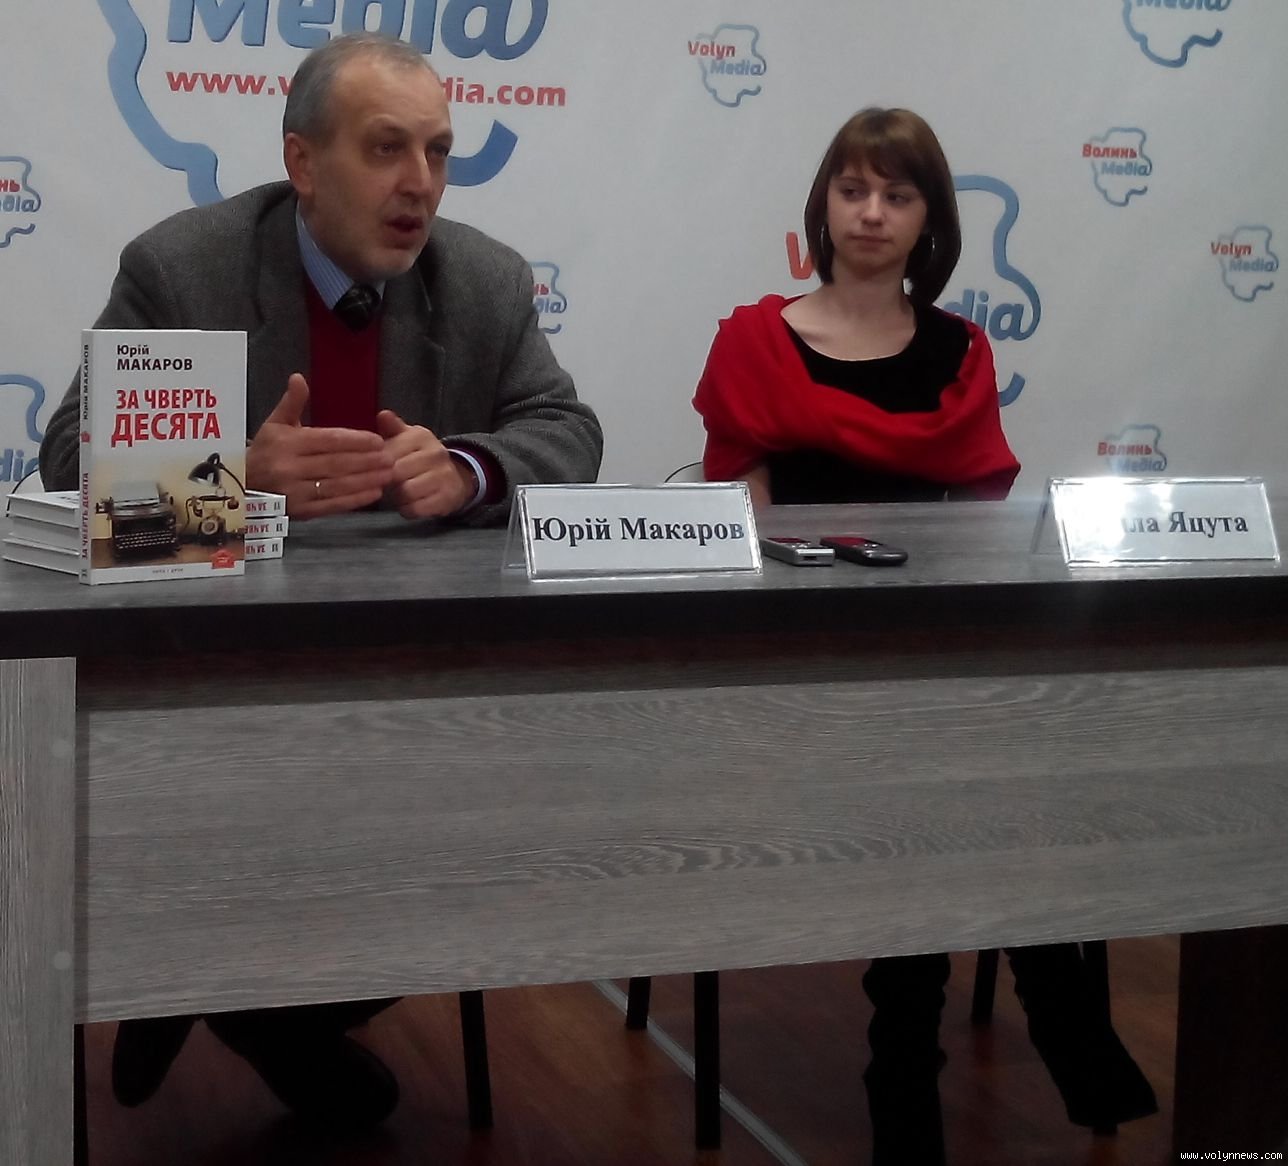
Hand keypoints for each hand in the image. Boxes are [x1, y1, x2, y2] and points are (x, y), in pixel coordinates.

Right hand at [247, 374, 394, 518]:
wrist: (243, 485)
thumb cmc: (265, 451)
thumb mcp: (274, 424)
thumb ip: (292, 402)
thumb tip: (298, 377)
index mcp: (287, 442)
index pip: (328, 440)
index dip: (355, 441)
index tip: (378, 441)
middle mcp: (289, 467)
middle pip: (336, 463)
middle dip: (367, 461)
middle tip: (391, 458)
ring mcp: (295, 492)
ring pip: (337, 485)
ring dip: (366, 480)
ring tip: (389, 475)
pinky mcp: (300, 511)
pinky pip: (332, 505)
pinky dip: (355, 500)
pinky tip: (374, 493)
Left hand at [375, 409, 476, 519]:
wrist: (454, 478)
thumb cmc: (419, 457)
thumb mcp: (406, 438)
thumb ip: (392, 428)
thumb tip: (383, 414)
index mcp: (421, 436)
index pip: (388, 452)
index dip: (378, 465)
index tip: (378, 469)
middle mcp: (436, 453)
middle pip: (397, 473)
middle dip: (387, 481)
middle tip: (388, 483)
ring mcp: (444, 476)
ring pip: (406, 492)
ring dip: (397, 497)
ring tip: (399, 493)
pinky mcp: (447, 498)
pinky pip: (416, 508)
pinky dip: (408, 509)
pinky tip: (409, 504)